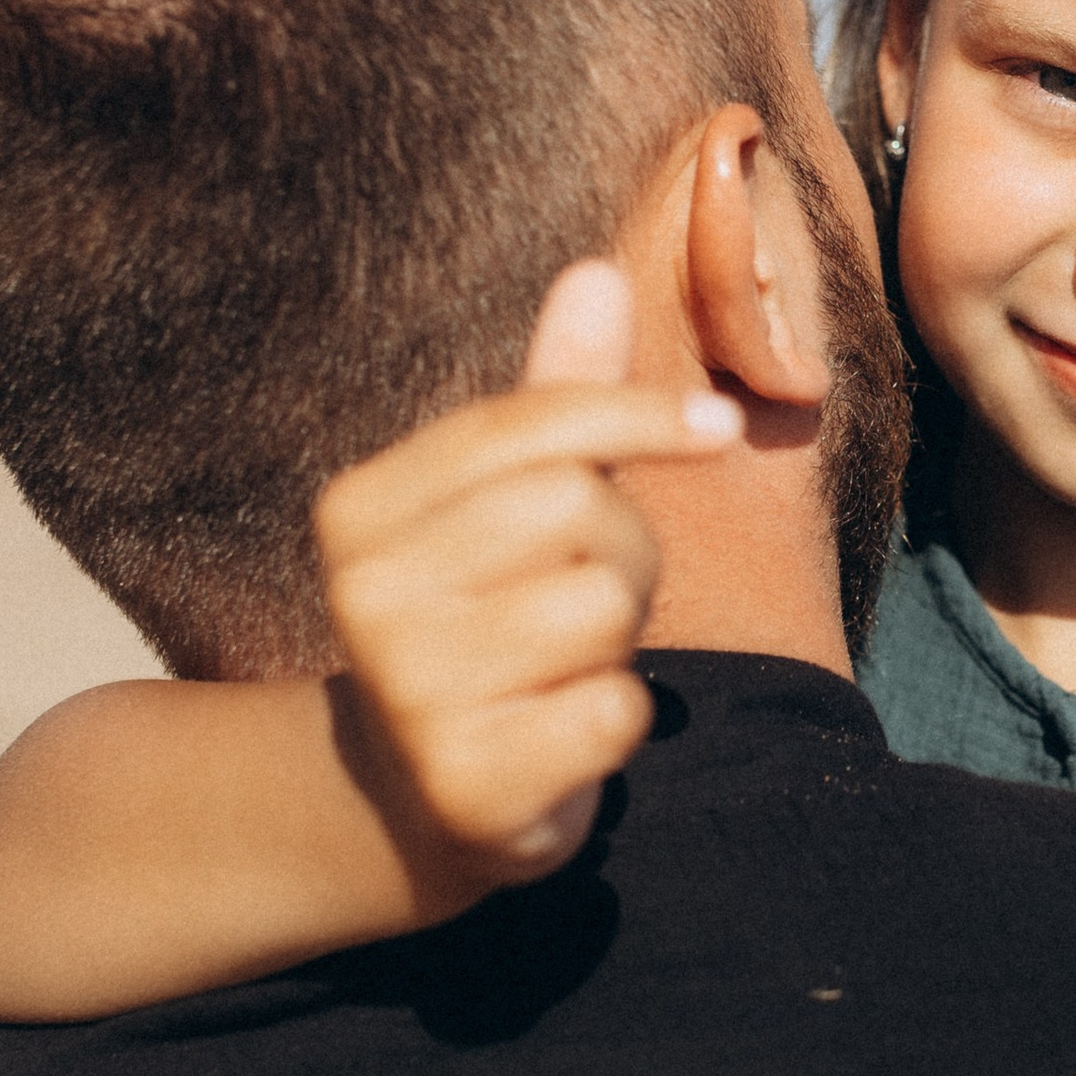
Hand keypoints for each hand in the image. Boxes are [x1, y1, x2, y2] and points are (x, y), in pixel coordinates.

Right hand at [313, 263, 739, 894]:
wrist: (420, 802)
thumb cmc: (489, 621)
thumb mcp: (508, 506)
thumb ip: (555, 401)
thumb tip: (598, 273)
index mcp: (359, 510)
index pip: (527, 426)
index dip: (639, 413)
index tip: (717, 426)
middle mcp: (365, 597)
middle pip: (576, 507)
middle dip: (623, 547)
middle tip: (587, 598)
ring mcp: (409, 695)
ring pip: (603, 604)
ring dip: (620, 640)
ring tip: (565, 667)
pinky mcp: (467, 786)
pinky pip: (615, 709)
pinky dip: (619, 720)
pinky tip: (563, 735)